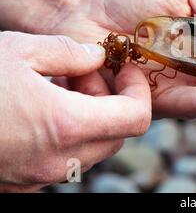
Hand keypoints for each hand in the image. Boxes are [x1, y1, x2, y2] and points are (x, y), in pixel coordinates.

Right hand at [0, 31, 150, 191]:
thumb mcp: (18, 50)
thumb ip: (69, 52)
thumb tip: (98, 56)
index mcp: (64, 126)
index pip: (136, 118)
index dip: (139, 91)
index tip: (124, 71)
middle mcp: (59, 160)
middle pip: (117, 133)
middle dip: (111, 101)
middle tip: (83, 74)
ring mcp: (39, 177)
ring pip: (93, 148)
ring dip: (90, 117)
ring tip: (57, 87)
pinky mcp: (22, 184)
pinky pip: (64, 159)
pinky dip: (67, 134)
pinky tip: (40, 110)